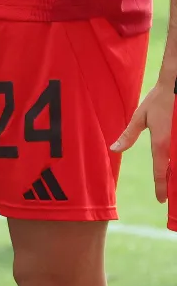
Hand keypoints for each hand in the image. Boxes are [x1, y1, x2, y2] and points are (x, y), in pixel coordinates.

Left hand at [111, 80, 173, 202]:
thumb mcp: (140, 117)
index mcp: (162, 144)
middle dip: (173, 187)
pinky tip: (175, 170)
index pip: (160, 171)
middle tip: (171, 200)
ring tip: (174, 188)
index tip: (161, 200)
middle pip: (175, 172)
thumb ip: (129, 135)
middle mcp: (176, 146)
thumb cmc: (158, 100)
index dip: (160, 187)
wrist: (176, 84)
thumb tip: (114, 149)